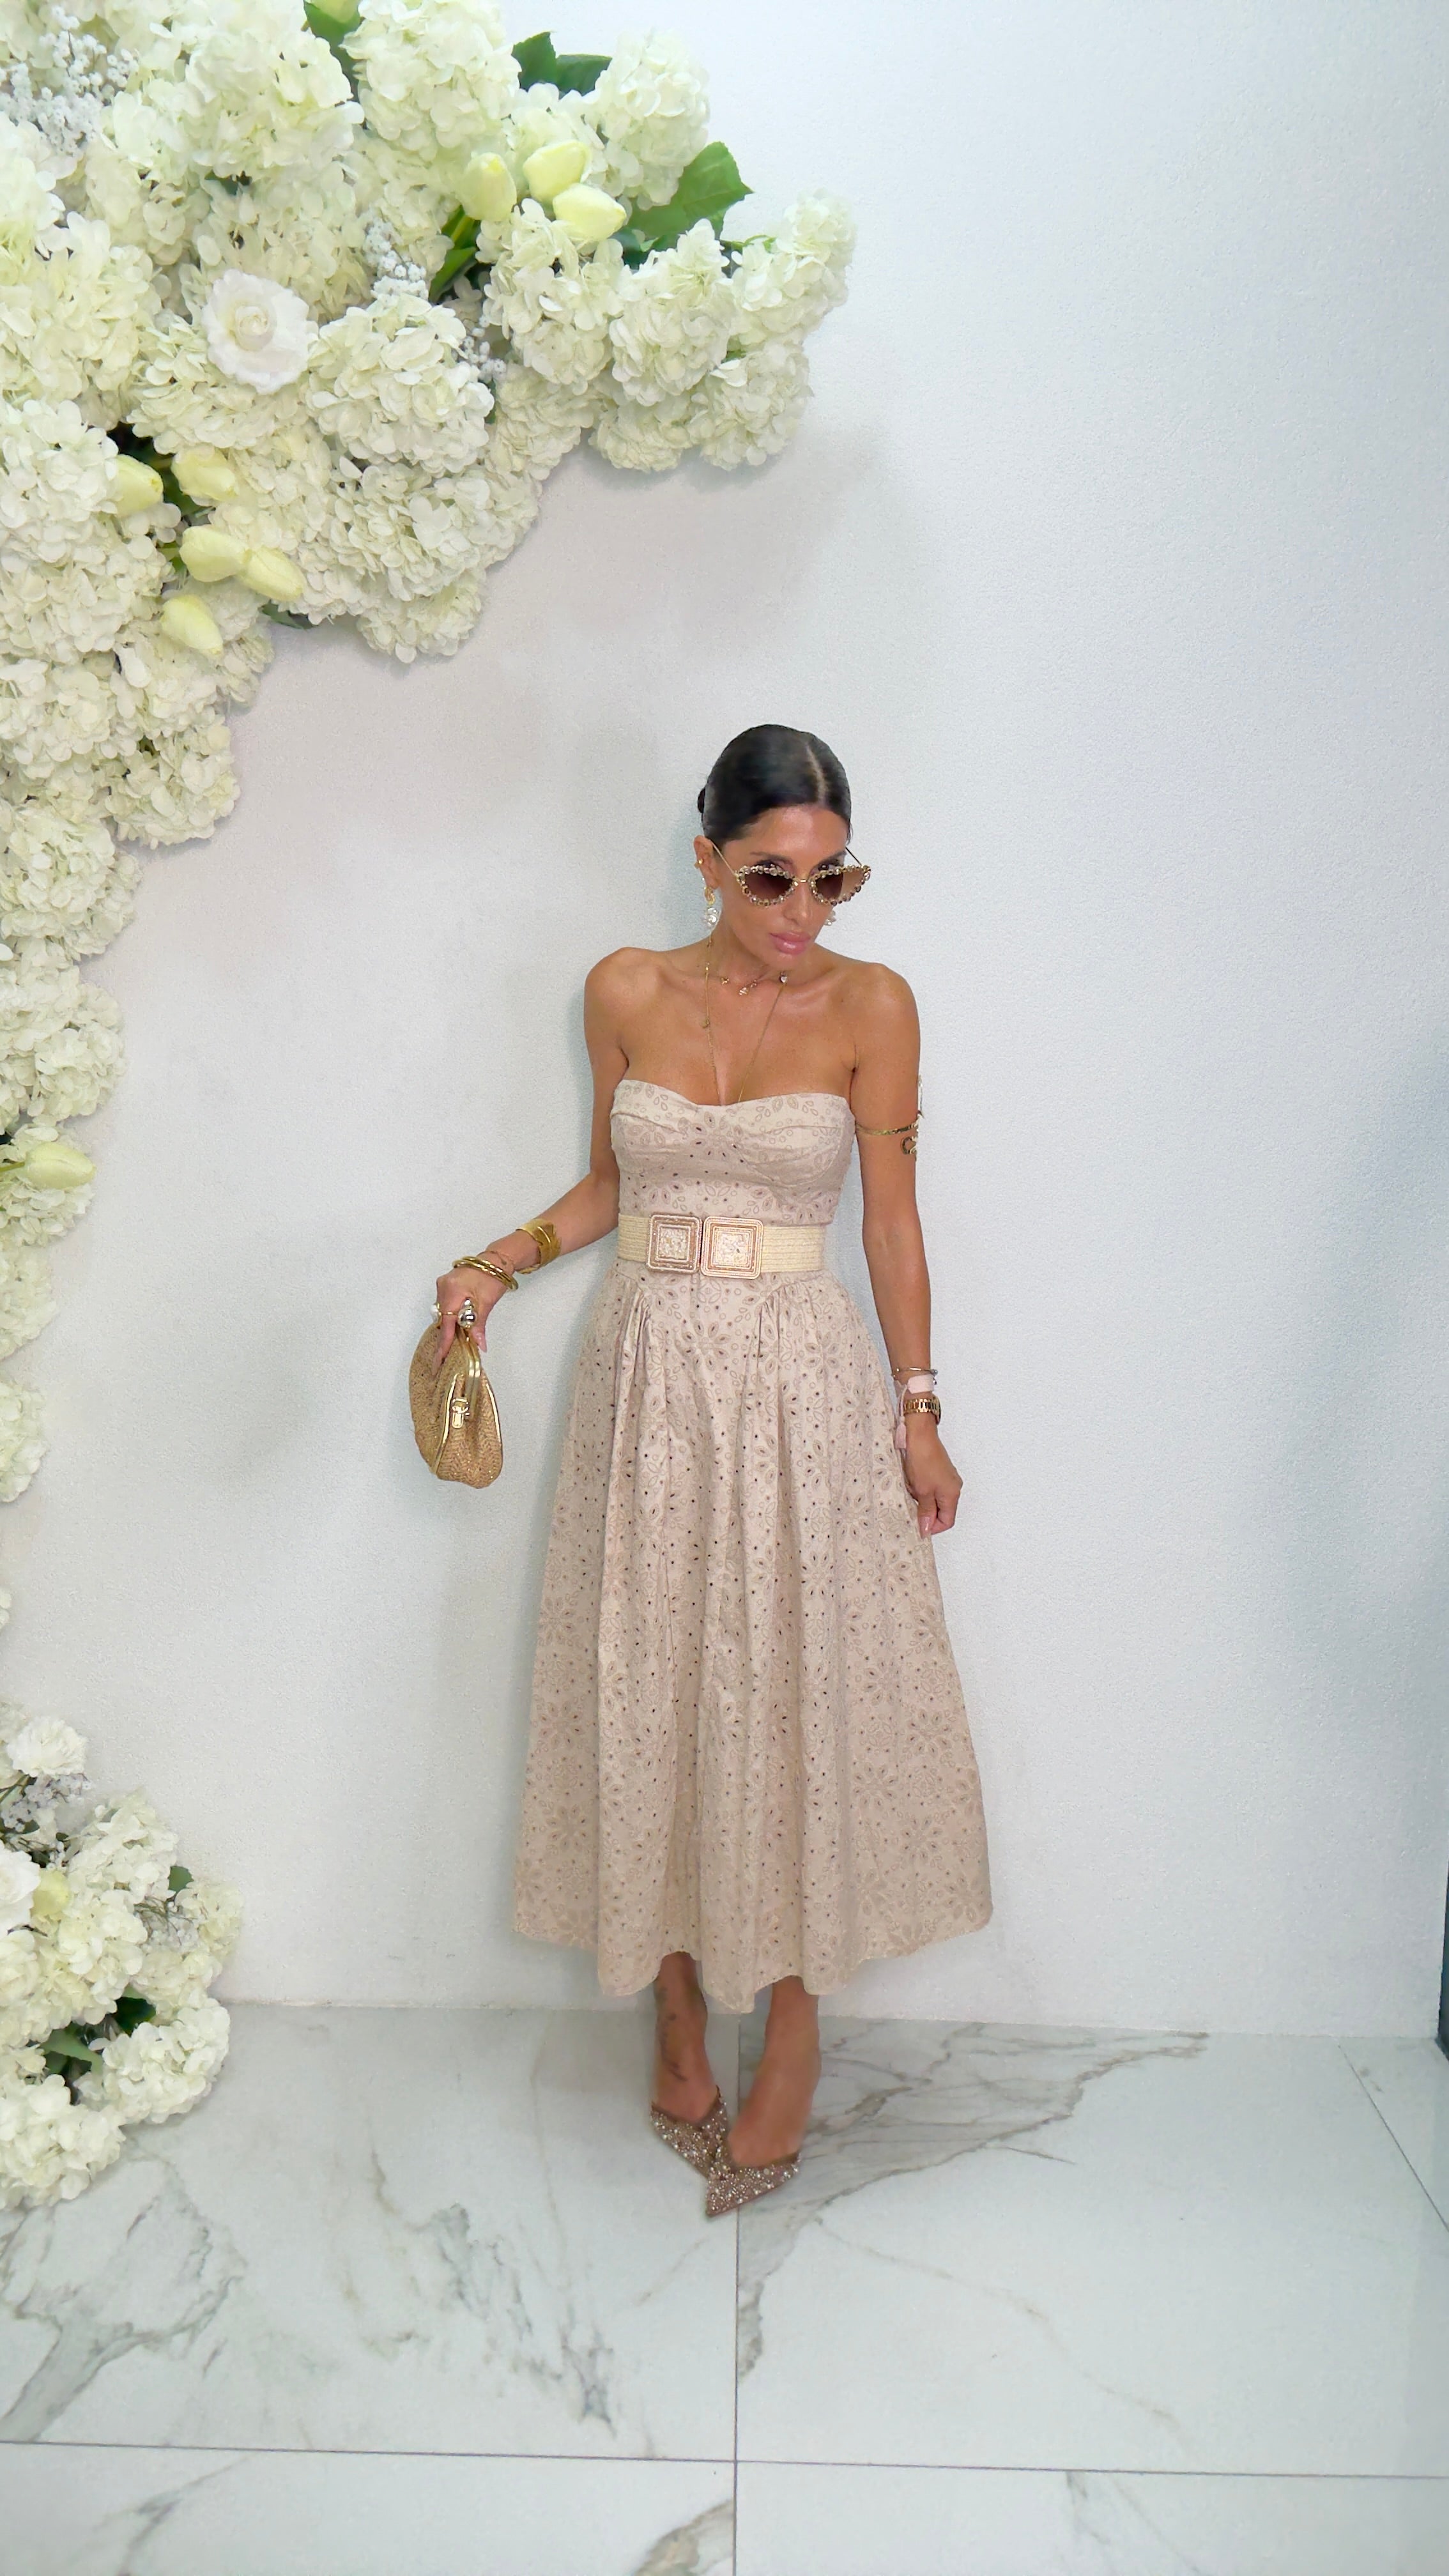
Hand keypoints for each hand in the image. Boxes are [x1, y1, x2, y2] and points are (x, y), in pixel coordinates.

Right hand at [434, 1261, 511, 1356]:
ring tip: (456, 1341)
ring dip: (451, 1325)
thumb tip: (478, 1344)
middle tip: (448, 1355)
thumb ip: (479, 1325)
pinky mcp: (447, 1285)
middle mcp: (443, 1287)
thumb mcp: (487, 1303)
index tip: (441, 1357)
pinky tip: (458, 1325)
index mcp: (452, 1290)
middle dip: (447, 1336)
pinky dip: (452, 1316)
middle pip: (443, 1318)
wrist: (496, 1260)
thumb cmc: (493, 1276)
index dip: (444, 1342)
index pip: (446, 1323)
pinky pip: (446, 1305)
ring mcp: (444, 1285)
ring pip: (444, 1312)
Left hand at [900, 1414, 961, 1535]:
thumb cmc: (922, 1459)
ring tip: (911, 1488)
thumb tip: (927, 1529)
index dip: (932, 1526)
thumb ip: (926, 1512)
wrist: (919, 1434)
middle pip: (941, 1510)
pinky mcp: (938, 1471)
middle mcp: (953, 1487)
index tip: (918, 1524)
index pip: (947, 1521)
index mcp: (952, 1494)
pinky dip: (920, 1488)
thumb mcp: (922, 1491)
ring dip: (921, 1498)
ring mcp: (946, 1478)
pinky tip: (912, 1480)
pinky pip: (930, 1487)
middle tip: (911, 1504)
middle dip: (924, 1510)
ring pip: (934, 1499)